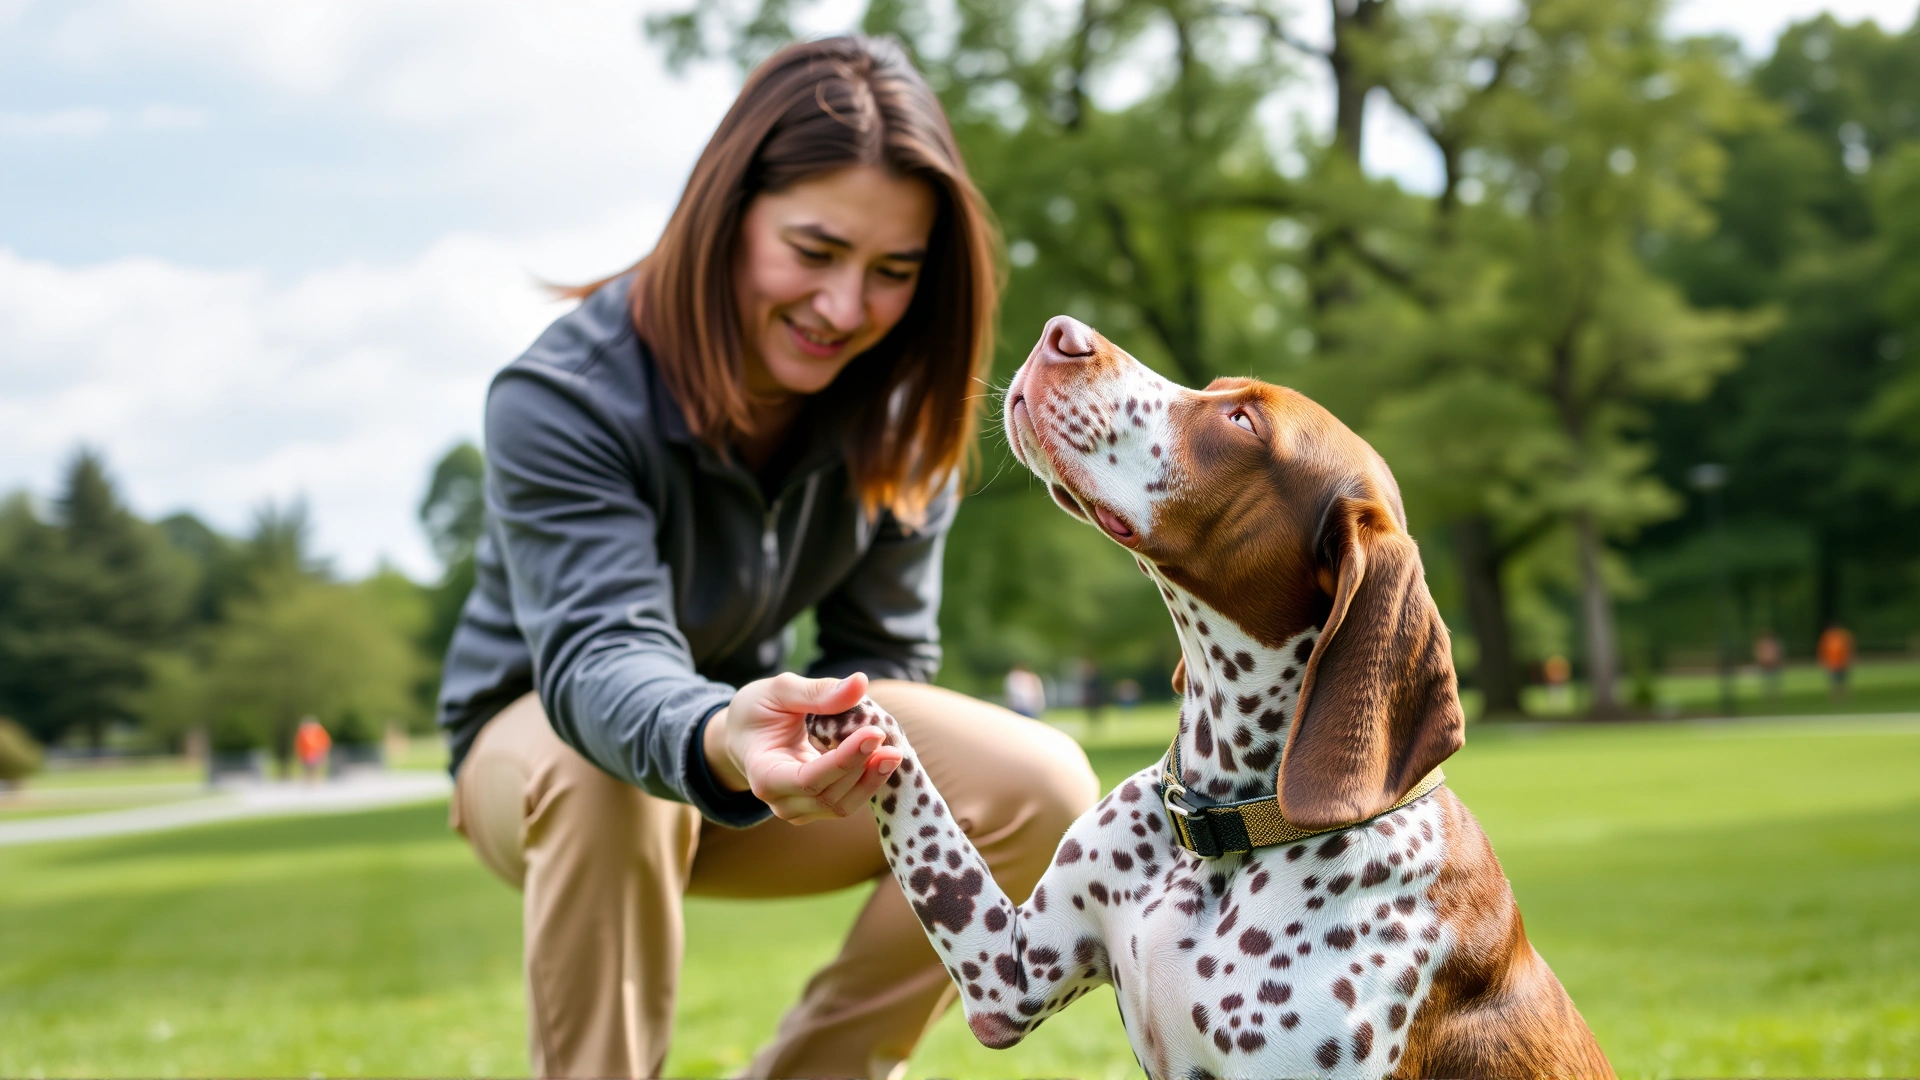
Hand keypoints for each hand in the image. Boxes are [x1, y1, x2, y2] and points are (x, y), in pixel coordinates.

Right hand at [702, 672, 903, 823]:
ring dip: (870, 780)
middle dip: (862, 769)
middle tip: (887, 734)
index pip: (809, 780)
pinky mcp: (816, 807)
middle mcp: (780, 801)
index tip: (874, 734)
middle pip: (829, 797)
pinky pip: (847, 801)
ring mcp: (799, 809)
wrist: (745, 735)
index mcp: (764, 774)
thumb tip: (860, 682)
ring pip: (841, 805)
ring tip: (892, 750)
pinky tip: (881, 757)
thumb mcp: (780, 691)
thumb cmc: (758, 710)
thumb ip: (817, 691)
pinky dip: (867, 781)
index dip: (845, 760)